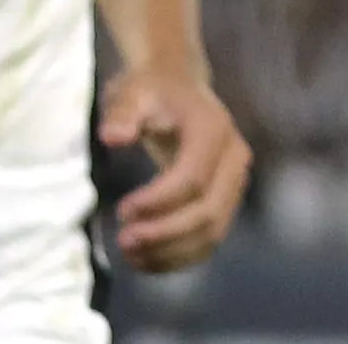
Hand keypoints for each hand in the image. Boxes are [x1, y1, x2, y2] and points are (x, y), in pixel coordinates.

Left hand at [98, 64, 251, 271]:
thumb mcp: (133, 91)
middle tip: (123, 241)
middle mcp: (234, 157)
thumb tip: (112, 137)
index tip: (122, 210)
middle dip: (165, 234)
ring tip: (130, 256)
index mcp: (213, 129)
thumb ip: (122, 112)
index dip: (158, 202)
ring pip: (213, 232)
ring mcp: (235, 182)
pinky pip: (210, 239)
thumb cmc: (152, 91)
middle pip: (208, 211)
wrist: (178, 87)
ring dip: (172, 252)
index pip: (193, 178)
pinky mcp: (227, 201)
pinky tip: (146, 260)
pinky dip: (180, 257)